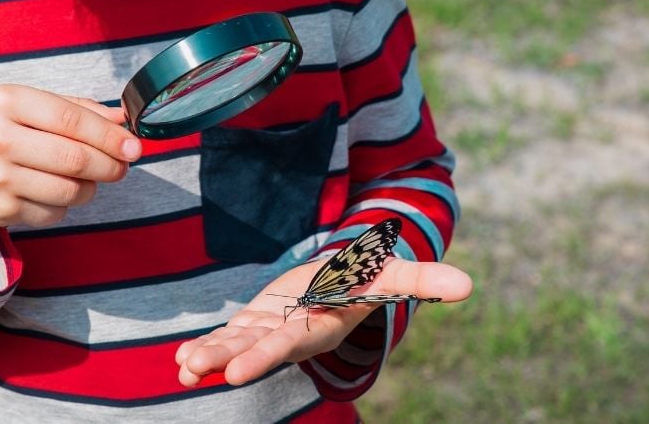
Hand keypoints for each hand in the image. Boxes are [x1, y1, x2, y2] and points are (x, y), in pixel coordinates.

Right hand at [0, 84, 140, 268]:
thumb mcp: (20, 105)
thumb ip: (73, 109)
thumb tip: (122, 118)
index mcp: (5, 102)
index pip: (72, 120)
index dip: (110, 136)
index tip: (134, 146)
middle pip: (76, 159)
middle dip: (110, 166)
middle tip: (121, 166)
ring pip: (70, 191)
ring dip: (90, 188)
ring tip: (86, 179)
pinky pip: (54, 213)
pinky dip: (64, 206)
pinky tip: (52, 193)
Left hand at [175, 256, 471, 386]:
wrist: (346, 280)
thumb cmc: (369, 277)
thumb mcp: (393, 274)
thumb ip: (425, 281)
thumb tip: (469, 286)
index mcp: (320, 323)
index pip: (291, 342)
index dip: (263, 355)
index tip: (235, 371)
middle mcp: (293, 331)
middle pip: (258, 348)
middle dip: (230, 360)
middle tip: (201, 373)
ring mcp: (272, 327)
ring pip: (238, 344)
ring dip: (210, 355)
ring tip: (184, 369)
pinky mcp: (257, 319)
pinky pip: (229, 334)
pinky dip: (206, 344)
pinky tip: (179, 359)